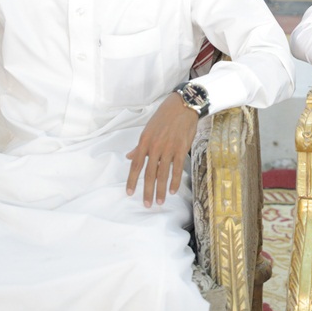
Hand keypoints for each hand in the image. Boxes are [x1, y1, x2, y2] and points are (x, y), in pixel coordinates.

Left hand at [126, 93, 198, 207]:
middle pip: (149, 173)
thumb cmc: (164, 116)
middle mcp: (155, 146)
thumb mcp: (148, 129)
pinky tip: (172, 191)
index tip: (130, 193)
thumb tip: (129, 156)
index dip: (132, 180)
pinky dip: (174, 181)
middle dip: (147, 191)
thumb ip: (140, 146)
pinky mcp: (181, 149)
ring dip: (161, 190)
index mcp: (144, 141)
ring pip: (163, 174)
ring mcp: (168, 148)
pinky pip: (177, 168)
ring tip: (159, 201)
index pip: (136, 165)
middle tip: (147, 204)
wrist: (182, 106)